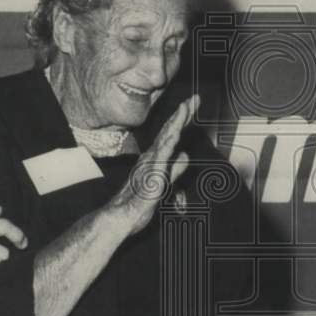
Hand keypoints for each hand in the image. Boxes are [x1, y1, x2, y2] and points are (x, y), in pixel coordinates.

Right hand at [108, 94, 199, 235]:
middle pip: (169, 132)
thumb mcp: (165, 182)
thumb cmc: (139, 201)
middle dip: (182, 114)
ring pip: (165, 141)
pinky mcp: (150, 177)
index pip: (171, 134)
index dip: (182, 119)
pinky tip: (174, 136)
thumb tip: (185, 154)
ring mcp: (150, 165)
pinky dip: (167, 146)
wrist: (122, 216)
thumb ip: (175, 169)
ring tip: (185, 109)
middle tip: (194, 98)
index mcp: (156, 158)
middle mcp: (152, 157)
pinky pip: (159, 160)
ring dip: (175, 124)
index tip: (193, 104)